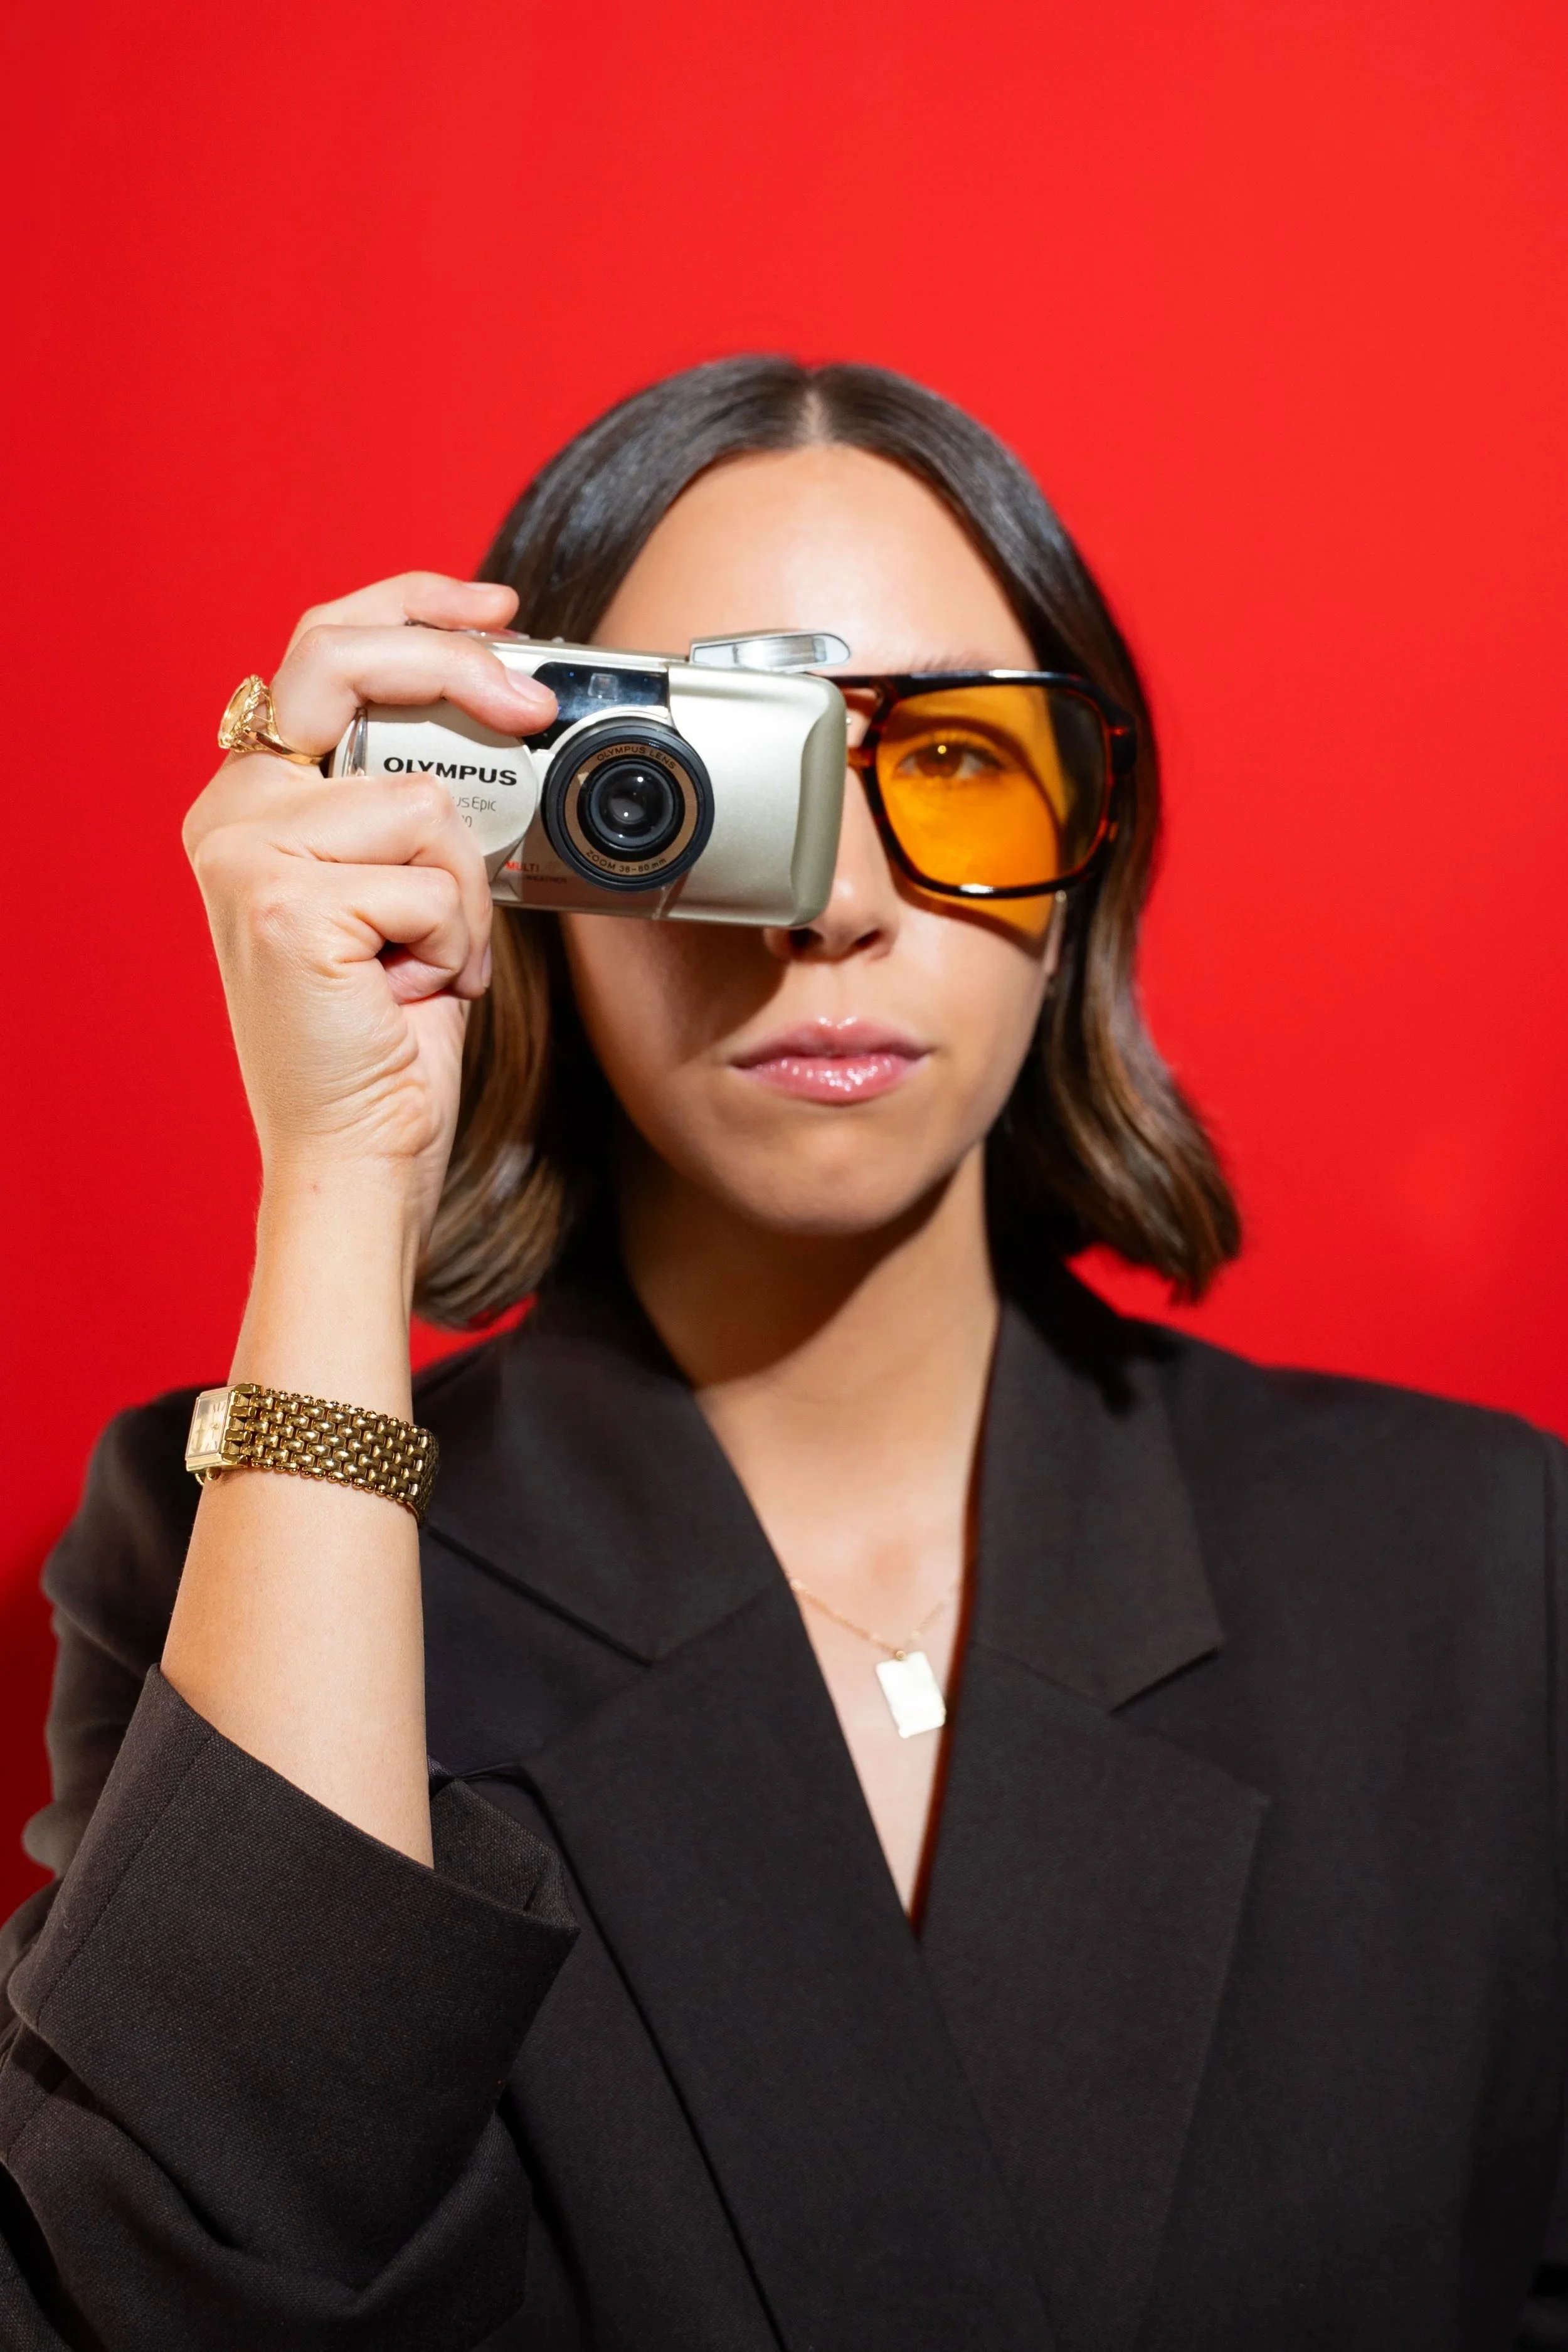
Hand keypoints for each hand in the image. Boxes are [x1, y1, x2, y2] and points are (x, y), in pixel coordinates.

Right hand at [184, 574, 554, 1243]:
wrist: (356, 1153)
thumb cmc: (386, 1039)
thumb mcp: (400, 894)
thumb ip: (410, 804)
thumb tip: (495, 721)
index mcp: (257, 799)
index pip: (326, 647)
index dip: (416, 606)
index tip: (500, 611)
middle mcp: (234, 812)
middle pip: (347, 659)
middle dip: (458, 665)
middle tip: (533, 705)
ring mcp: (247, 853)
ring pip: (422, 799)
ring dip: (464, 891)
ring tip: (429, 959)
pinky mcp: (284, 901)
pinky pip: (431, 876)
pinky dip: (456, 938)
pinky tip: (415, 988)